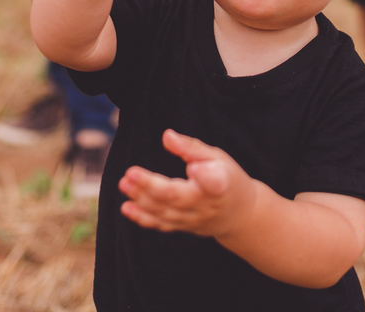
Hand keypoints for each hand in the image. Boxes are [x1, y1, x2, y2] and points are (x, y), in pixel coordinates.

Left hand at [118, 129, 256, 237]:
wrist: (241, 215)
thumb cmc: (229, 179)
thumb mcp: (217, 157)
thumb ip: (192, 148)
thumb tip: (167, 136)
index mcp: (221, 184)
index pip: (214, 183)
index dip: (205, 176)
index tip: (194, 168)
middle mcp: (206, 205)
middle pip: (177, 197)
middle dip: (151, 187)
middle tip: (129, 173)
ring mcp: (194, 220)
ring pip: (165, 212)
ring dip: (142, 200)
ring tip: (124, 184)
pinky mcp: (184, 227)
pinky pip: (162, 225)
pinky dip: (143, 218)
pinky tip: (127, 208)